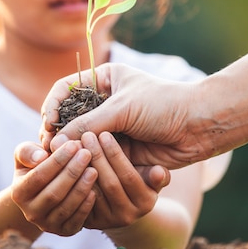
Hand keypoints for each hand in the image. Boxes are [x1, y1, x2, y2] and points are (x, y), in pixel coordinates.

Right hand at [11, 140, 96, 235]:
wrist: (44, 191)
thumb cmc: (37, 166)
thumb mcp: (27, 155)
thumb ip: (27, 152)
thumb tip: (40, 157)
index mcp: (19, 193)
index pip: (39, 176)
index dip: (57, 160)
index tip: (73, 144)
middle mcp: (30, 212)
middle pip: (53, 193)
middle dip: (71, 172)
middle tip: (87, 154)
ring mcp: (47, 225)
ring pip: (65, 208)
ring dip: (81, 188)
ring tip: (94, 169)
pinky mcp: (64, 231)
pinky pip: (76, 221)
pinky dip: (86, 206)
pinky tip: (95, 190)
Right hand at [40, 63, 213, 168]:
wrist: (198, 126)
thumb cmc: (163, 105)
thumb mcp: (122, 109)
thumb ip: (87, 124)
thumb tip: (54, 142)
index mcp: (103, 80)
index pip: (66, 89)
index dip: (53, 106)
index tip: (49, 124)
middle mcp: (103, 102)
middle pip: (69, 117)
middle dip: (59, 132)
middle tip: (50, 149)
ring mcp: (110, 126)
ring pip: (80, 139)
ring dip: (72, 149)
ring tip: (65, 160)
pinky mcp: (118, 148)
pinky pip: (95, 155)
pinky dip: (87, 162)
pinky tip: (80, 168)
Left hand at [79, 131, 169, 229]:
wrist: (121, 205)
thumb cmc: (137, 178)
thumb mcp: (149, 176)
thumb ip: (156, 173)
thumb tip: (159, 171)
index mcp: (145, 203)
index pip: (129, 176)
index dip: (116, 155)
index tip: (104, 134)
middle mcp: (128, 216)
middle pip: (110, 184)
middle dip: (98, 157)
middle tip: (87, 135)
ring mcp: (108, 221)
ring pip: (93, 191)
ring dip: (82, 167)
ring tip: (76, 144)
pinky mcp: (90, 223)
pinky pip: (80, 199)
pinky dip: (74, 179)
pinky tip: (69, 159)